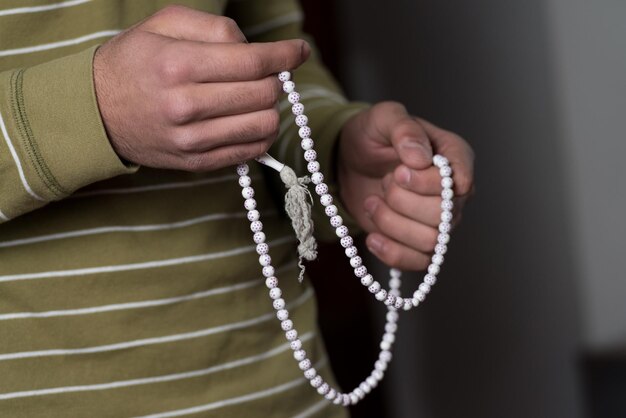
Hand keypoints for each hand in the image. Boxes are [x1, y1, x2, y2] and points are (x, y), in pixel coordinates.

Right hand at [93, 5, 309, 170]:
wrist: (96, 112)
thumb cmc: (134, 62)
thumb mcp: (164, 25)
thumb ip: (215, 27)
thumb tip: (255, 47)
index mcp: (179, 64)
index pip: (253, 62)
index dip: (286, 55)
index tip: (299, 50)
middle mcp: (186, 105)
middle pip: (264, 93)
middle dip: (274, 79)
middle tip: (265, 73)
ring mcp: (192, 139)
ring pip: (264, 125)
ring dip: (269, 108)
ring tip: (254, 98)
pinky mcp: (196, 162)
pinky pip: (250, 151)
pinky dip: (259, 133)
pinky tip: (247, 119)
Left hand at [338, 102, 473, 269]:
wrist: (349, 162)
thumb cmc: (373, 136)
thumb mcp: (383, 118)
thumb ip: (403, 129)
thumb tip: (420, 157)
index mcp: (454, 156)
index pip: (459, 183)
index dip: (426, 183)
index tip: (399, 170)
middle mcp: (453, 192)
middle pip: (442, 216)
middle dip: (402, 201)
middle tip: (385, 182)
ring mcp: (437, 221)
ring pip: (430, 242)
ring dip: (392, 224)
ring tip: (373, 202)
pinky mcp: (417, 242)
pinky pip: (418, 263)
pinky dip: (391, 252)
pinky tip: (372, 236)